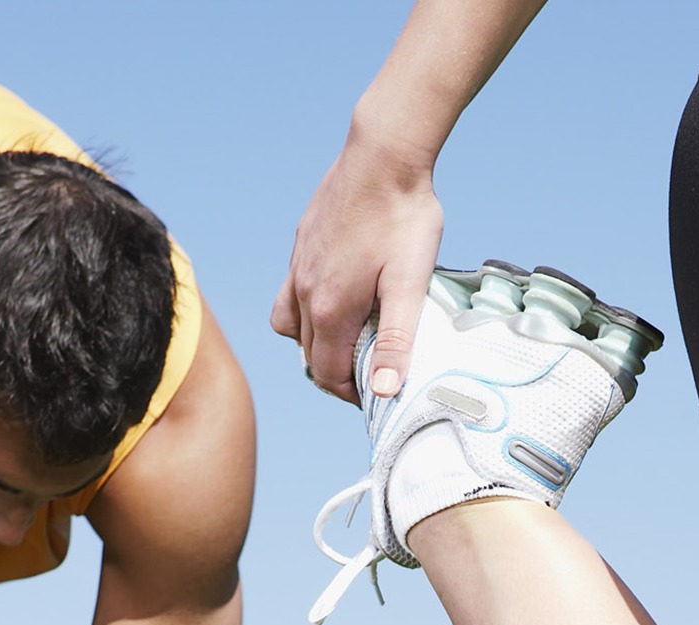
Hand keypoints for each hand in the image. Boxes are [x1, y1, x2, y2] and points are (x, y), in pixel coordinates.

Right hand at [272, 137, 443, 404]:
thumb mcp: (409, 283)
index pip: (328, 374)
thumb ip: (396, 339)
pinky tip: (333, 298)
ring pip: (291, 328)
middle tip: (370, 375)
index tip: (376, 395)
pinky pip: (289, 294)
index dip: (352, 394)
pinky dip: (305, 312)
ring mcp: (298, 267)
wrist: (383, 154)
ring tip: (348, 342)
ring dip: (316, 345)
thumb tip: (384, 389)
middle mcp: (305, 292)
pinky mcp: (301, 246)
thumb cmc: (403, 216)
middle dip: (336, 374)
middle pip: (310, 356)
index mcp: (330, 308)